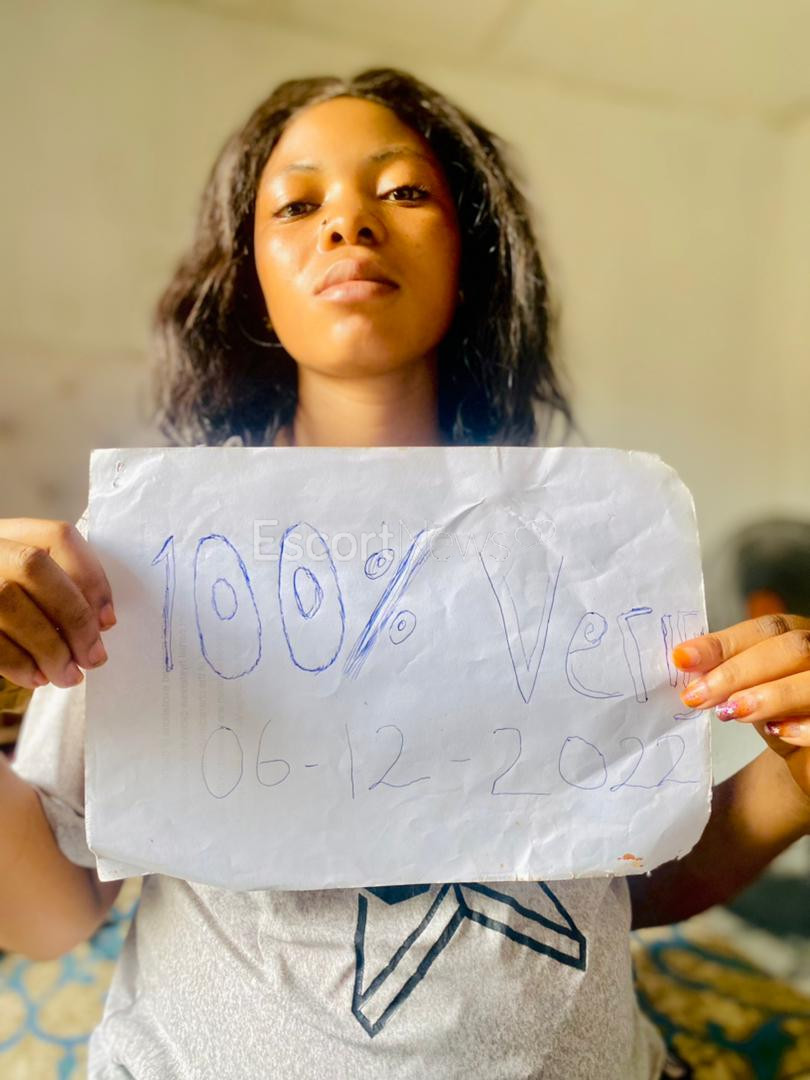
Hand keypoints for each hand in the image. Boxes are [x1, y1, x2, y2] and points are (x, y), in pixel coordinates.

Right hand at [0, 518, 114, 689]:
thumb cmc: (12, 606)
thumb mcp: (28, 586)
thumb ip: (60, 590)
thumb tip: (100, 622)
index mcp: (9, 533)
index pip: (58, 536)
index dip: (91, 577)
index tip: (108, 620)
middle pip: (34, 566)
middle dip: (73, 616)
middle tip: (94, 657)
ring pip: (8, 601)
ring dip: (49, 648)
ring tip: (69, 675)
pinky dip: (17, 662)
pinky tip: (37, 677)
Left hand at [673, 614, 809, 801]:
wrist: (806, 756)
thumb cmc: (776, 713)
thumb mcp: (748, 688)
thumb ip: (725, 672)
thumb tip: (685, 662)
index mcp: (799, 634)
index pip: (766, 628)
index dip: (724, 642)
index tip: (683, 659)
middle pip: (791, 648)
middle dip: (738, 672)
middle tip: (697, 696)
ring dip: (768, 696)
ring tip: (730, 712)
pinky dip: (802, 726)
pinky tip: (775, 731)